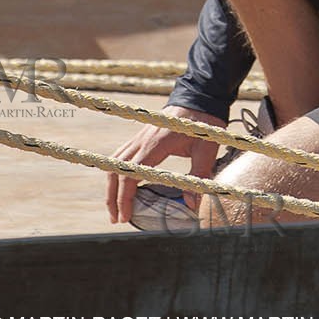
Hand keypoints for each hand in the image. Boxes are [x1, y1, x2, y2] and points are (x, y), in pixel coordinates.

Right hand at [105, 105, 225, 223]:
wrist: (199, 99)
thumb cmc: (204, 125)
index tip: (126, 216)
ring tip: (117, 208)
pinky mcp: (139, 137)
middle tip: (117, 219)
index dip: (125, 197)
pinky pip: (120, 157)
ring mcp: (138, 138)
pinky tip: (123, 187)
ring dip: (111, 187)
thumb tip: (192, 204)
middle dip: (113, 198)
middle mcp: (141, 141)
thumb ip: (199, 176)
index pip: (130, 174)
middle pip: (115, 172)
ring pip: (113, 164)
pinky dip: (116, 174)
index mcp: (156, 144)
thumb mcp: (207, 150)